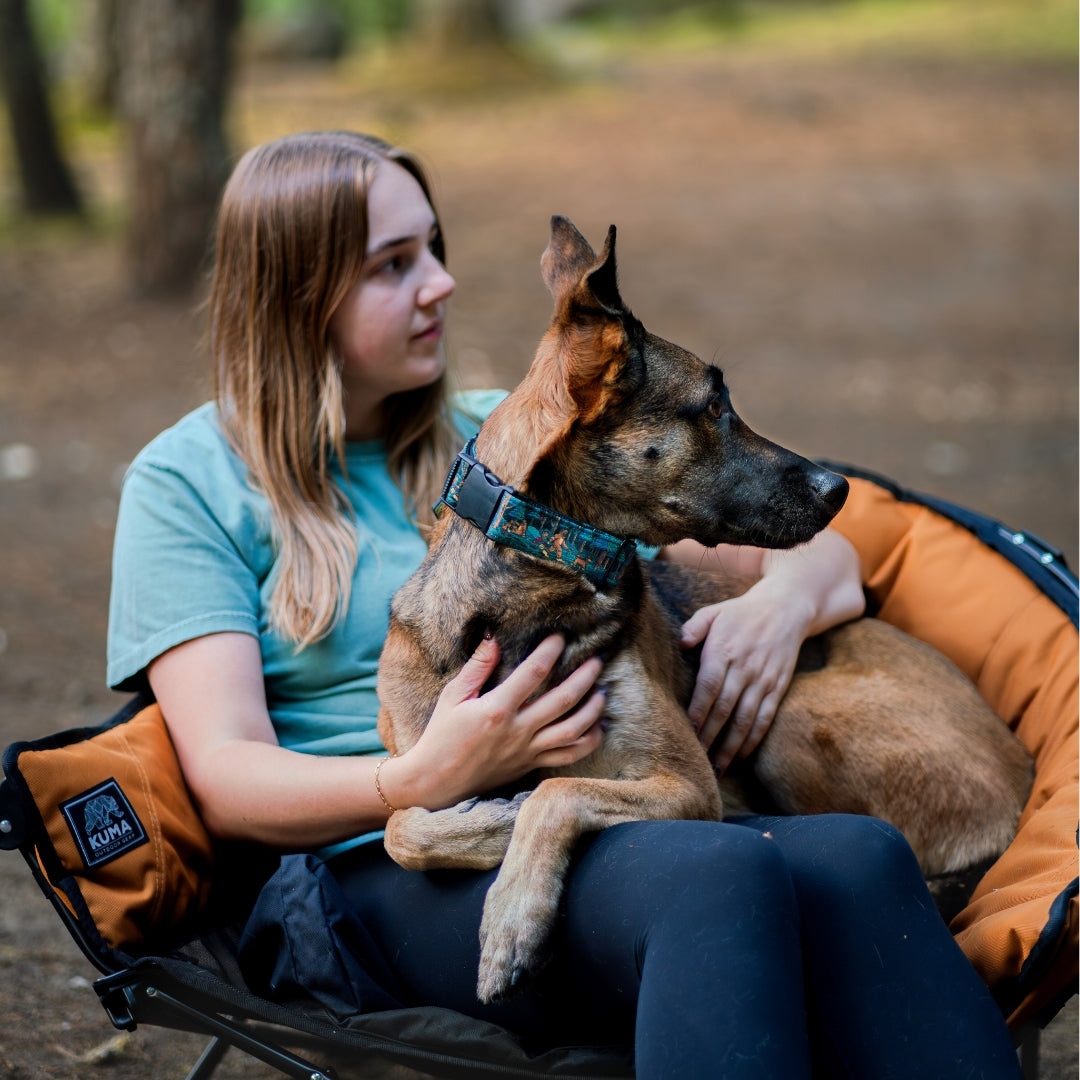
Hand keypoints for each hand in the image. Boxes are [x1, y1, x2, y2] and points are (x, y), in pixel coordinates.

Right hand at [382, 633, 606, 810]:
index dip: (550, 652)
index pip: (532, 673)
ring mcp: (527, 751)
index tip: (561, 637)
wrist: (436, 780)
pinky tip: (598, 727)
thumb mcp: (453, 696)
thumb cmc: (441, 734)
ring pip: (572, 730)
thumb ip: (477, 668)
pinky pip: (568, 756)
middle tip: (598, 660)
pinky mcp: (530, 765)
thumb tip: (494, 639)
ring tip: (602, 691)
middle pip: (562, 700)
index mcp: (496, 710)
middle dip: (584, 677)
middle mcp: (517, 731)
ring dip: (592, 710)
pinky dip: (588, 742)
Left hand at [680, 579, 809, 774]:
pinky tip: (741, 756)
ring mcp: (764, 680)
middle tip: (695, 760)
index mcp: (724, 650)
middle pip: (725, 709)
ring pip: (746, 720)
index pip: (709, 686)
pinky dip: (753, 740)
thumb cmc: (741, 613)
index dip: (698, 711)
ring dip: (731, 746)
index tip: (687, 732)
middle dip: (709, 737)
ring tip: (717, 769)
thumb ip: (694, 627)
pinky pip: (765, 718)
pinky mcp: (778, 687)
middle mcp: (745, 668)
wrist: (786, 608)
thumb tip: (681, 644)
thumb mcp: (714, 612)